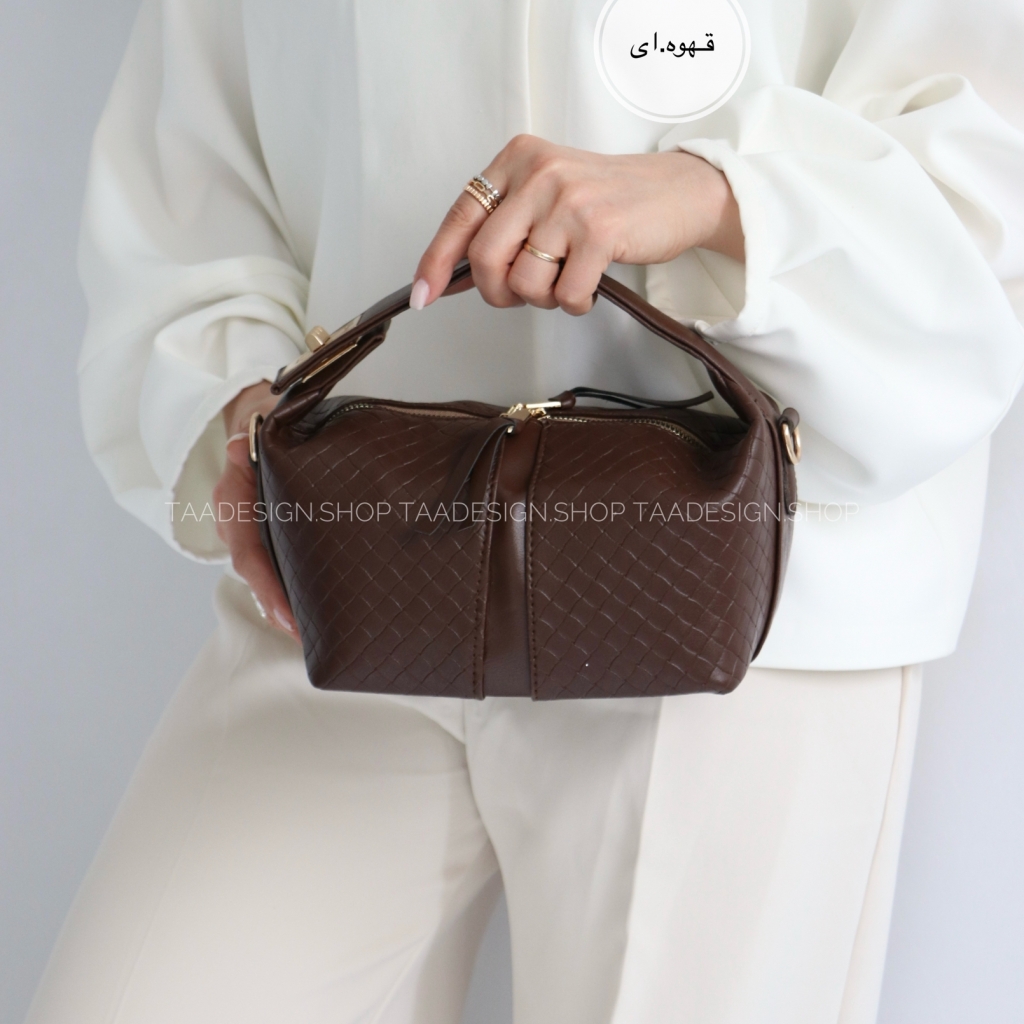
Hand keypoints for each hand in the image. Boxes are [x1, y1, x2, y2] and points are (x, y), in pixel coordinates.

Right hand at [215, 382, 298, 640]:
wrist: (260, 415)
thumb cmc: (270, 422)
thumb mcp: (265, 423)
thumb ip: (257, 438)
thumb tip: (241, 448)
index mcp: (233, 497)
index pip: (246, 550)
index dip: (265, 586)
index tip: (288, 616)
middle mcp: (236, 520)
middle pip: (256, 573)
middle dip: (280, 608)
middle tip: (308, 639)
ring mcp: (248, 529)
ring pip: (265, 573)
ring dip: (286, 605)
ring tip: (315, 636)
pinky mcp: (267, 534)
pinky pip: (276, 565)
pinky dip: (290, 590)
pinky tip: (315, 613)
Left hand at [413, 134, 742, 315]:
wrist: (678, 192)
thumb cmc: (609, 201)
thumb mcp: (547, 197)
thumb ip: (502, 228)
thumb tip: (450, 277)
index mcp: (518, 159)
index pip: (461, 216)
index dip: (436, 262)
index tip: (423, 295)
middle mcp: (540, 173)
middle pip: (486, 259)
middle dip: (498, 293)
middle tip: (519, 296)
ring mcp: (570, 201)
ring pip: (524, 283)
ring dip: (542, 300)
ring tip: (565, 281)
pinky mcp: (600, 232)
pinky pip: (564, 295)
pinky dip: (574, 304)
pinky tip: (589, 286)